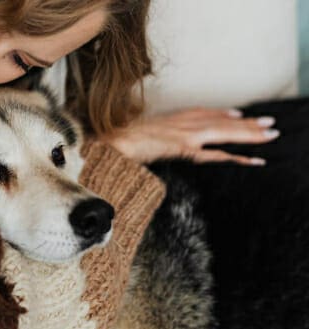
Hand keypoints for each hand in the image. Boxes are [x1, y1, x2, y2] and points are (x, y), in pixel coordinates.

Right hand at [106, 108, 279, 164]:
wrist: (114, 142)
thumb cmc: (122, 140)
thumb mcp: (140, 133)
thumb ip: (153, 134)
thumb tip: (153, 140)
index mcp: (172, 118)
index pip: (204, 113)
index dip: (222, 114)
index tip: (238, 114)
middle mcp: (183, 122)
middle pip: (221, 120)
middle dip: (246, 122)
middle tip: (268, 122)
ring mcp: (186, 134)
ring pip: (225, 132)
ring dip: (249, 133)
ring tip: (270, 134)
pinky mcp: (185, 147)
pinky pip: (216, 154)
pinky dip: (236, 157)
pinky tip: (251, 159)